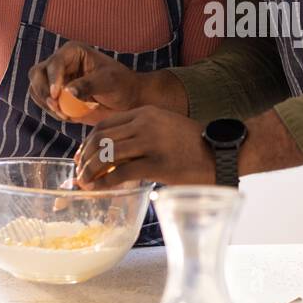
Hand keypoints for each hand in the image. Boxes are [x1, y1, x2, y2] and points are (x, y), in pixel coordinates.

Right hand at [29, 41, 141, 123]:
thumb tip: (67, 92)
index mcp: (72, 52)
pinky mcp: (57, 95)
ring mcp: (56, 79)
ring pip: (36, 89)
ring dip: (46, 104)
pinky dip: (51, 111)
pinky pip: (43, 103)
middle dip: (43, 92)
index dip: (52, 79)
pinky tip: (66, 116)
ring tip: (65, 114)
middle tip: (56, 107)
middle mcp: (61, 63)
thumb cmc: (122, 84)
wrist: (127, 99)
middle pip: (37, 74)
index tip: (56, 95)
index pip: (54, 63)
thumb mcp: (108, 82)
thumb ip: (88, 85)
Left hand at [73, 106, 214, 187]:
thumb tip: (115, 156)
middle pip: (100, 138)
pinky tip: (98, 189)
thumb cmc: (194, 145)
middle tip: (79, 174)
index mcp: (145, 112)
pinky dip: (104, 182)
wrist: (223, 151)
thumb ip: (141, 134)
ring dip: (90, 170)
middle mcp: (145, 123)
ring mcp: (151, 142)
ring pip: (106, 154)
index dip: (87, 143)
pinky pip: (120, 172)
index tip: (82, 158)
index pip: (104, 124)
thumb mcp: (164, 127)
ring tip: (85, 183)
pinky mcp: (157, 163)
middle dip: (84, 158)